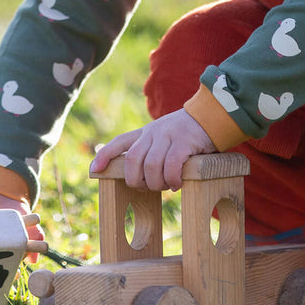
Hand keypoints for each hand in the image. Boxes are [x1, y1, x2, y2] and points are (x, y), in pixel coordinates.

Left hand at [89, 109, 214, 191]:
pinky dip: (171, 180)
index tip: (93, 171)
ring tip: (166, 187)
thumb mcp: (165, 136)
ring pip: (150, 167)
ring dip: (156, 183)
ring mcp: (168, 136)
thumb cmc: (188, 133)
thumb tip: (140, 175)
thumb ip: (152, 150)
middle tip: (149, 188)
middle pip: (132, 161)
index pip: (120, 142)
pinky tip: (177, 183)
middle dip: (136, 181)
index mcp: (146, 132)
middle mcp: (153, 132)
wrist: (212, 115)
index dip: (104, 156)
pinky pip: (171, 167)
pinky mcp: (183, 142)